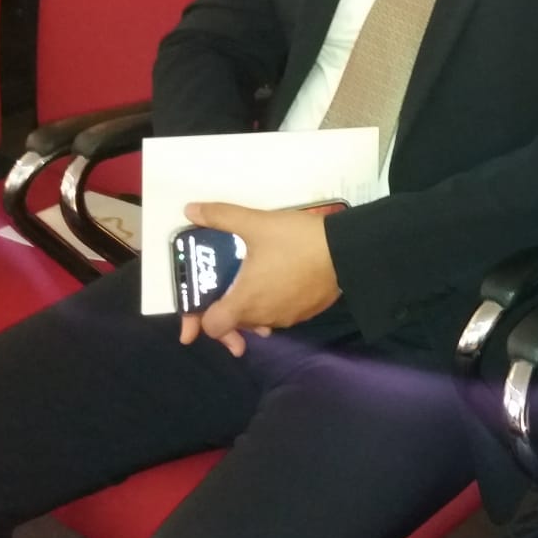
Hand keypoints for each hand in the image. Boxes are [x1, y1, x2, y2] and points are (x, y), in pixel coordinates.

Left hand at [176, 202, 341, 356]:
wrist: (346, 250)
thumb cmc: (296, 241)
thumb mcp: (257, 224)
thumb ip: (222, 217)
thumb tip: (191, 210)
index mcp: (245, 302)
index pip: (213, 328)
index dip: (200, 317)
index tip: (199, 305)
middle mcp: (263, 317)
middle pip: (234, 324)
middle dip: (227, 308)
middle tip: (226, 287)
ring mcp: (287, 318)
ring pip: (259, 319)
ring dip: (251, 305)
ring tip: (254, 282)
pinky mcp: (307, 313)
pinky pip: (280, 314)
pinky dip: (274, 303)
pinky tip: (280, 282)